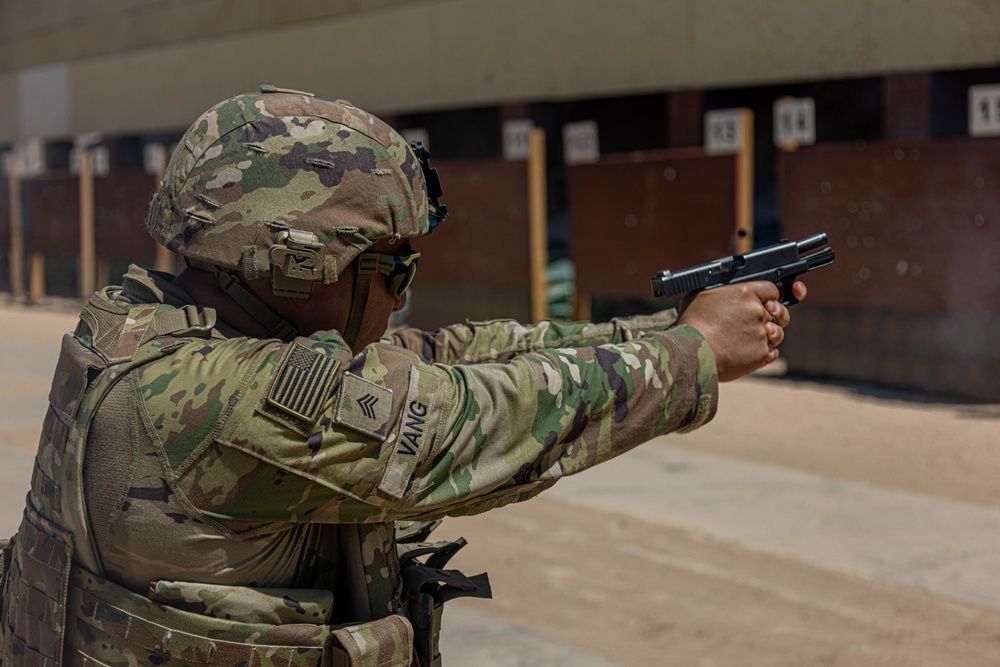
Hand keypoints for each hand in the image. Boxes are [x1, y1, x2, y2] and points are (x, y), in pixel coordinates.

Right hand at [677, 281, 806, 381]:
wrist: (692, 352)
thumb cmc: (692, 324)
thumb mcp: (700, 295)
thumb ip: (720, 291)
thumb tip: (721, 292)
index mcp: (744, 293)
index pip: (771, 289)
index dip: (770, 296)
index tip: (768, 302)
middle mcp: (757, 311)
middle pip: (777, 312)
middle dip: (771, 316)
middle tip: (761, 321)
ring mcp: (761, 333)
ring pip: (777, 333)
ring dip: (769, 335)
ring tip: (752, 339)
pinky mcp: (761, 353)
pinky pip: (772, 352)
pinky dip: (764, 353)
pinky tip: (750, 352)